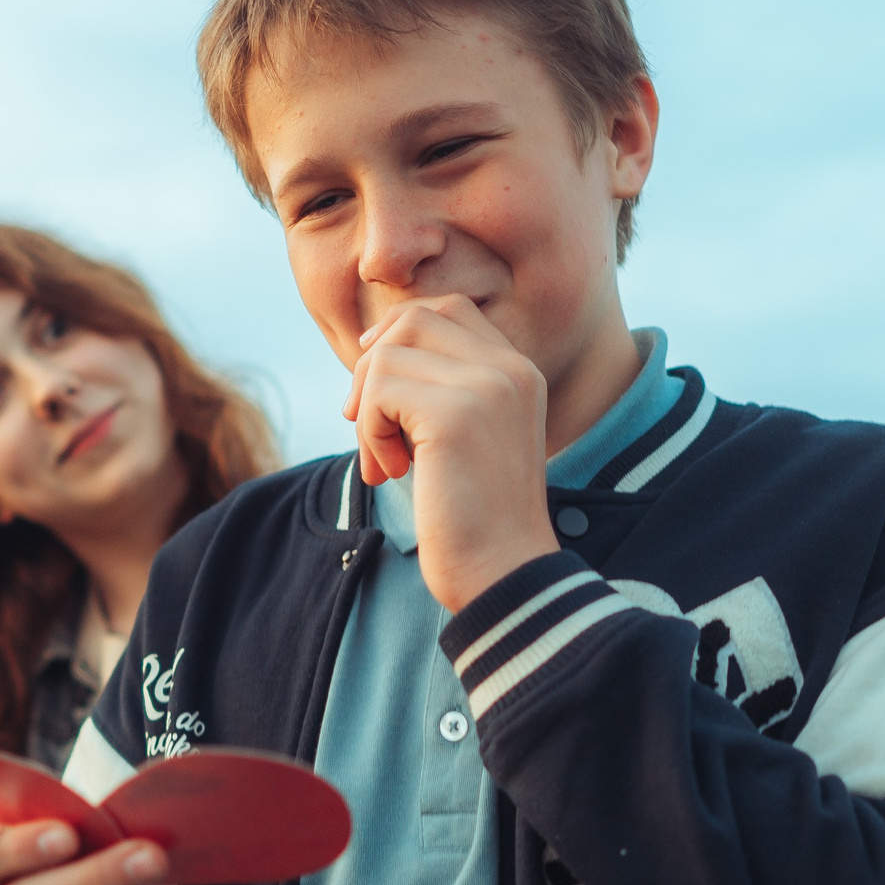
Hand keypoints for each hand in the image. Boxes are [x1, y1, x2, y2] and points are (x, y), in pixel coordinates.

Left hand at [342, 295, 559, 611]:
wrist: (503, 574)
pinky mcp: (455, 413)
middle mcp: (510, 369)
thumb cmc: (474, 520)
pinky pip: (379, 391)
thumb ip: (436, 391)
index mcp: (519, 372)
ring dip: (368, 410)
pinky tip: (392, 474)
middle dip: (373, 367)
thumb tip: (367, 352)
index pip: (449, 311)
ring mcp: (487, 386)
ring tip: (386, 462)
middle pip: (414, 319)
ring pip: (388, 355)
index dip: (399, 337)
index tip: (378, 390)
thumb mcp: (464, 440)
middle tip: (365, 425)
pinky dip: (369, 433)